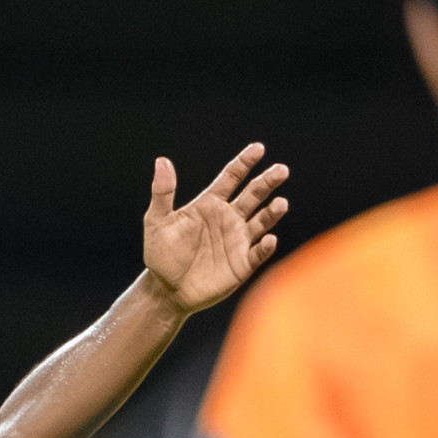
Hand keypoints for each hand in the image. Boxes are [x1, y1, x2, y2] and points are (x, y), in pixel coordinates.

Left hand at [143, 143, 287, 312]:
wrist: (165, 289)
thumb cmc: (160, 254)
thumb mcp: (157, 221)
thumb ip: (163, 192)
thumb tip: (162, 161)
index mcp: (210, 204)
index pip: (231, 178)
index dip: (244, 163)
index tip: (258, 148)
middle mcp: (229, 218)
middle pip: (254, 194)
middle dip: (267, 182)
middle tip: (281, 170)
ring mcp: (238, 240)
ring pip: (262, 220)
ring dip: (272, 212)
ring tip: (280, 203)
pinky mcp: (243, 263)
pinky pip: (258, 252)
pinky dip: (265, 246)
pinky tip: (268, 239)